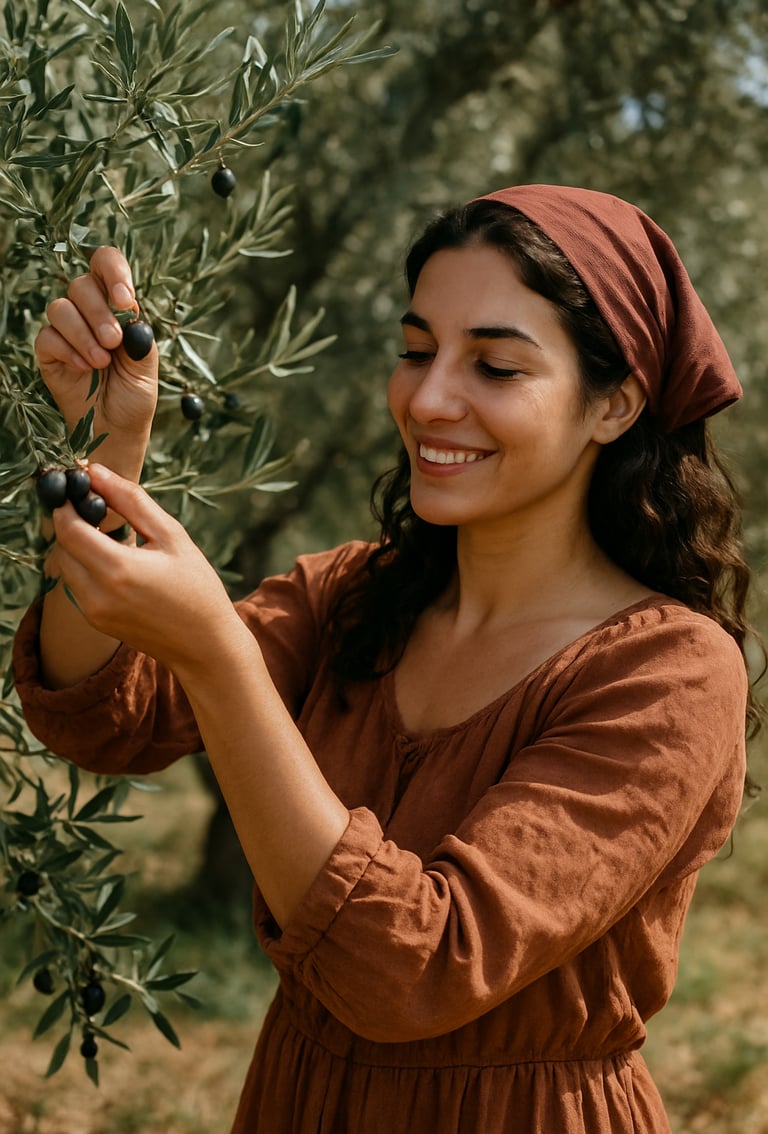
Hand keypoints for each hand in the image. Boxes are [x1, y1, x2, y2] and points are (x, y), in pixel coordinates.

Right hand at [35, 248, 157, 472]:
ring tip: (101, 362)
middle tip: (114, 342)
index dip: (114, 272)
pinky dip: (68, 351)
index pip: (107, 264)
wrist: (117, 428)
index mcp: (116, 305)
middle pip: (81, 285)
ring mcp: (66, 330)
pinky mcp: (48, 351)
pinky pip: (48, 336)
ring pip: (60, 308)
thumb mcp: (146, 363)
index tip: (125, 300)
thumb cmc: (134, 394)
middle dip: (99, 313)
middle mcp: (89, 311)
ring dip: (83, 334)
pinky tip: (84, 368)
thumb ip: (140, 335)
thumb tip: (129, 310)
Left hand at [50, 465, 237, 673]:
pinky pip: (76, 583)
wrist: (205, 644)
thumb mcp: (171, 535)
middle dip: (71, 521)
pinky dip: (86, 565)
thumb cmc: (196, 586)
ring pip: (65, 564)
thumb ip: (130, 500)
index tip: (80, 486)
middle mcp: (97, 594)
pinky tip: (115, 560)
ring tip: (109, 534)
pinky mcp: (94, 621)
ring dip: (77, 544)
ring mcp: (92, 611)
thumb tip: (95, 471)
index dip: (67, 502)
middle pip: (61, 545)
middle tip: (95, 505)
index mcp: (118, 569)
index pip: (68, 526)